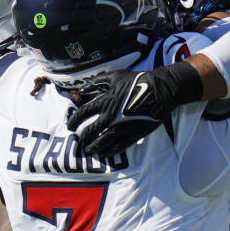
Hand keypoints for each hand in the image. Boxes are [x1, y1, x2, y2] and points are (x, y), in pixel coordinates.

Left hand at [67, 61, 202, 156]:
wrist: (160, 92)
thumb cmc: (137, 81)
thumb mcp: (115, 77)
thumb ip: (96, 82)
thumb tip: (82, 88)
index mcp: (104, 102)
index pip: (82, 114)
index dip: (73, 121)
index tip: (70, 126)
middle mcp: (110, 118)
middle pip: (89, 132)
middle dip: (81, 137)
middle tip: (78, 140)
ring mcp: (121, 129)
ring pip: (100, 143)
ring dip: (92, 148)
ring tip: (88, 150)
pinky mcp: (132, 136)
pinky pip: (116, 148)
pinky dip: (107, 152)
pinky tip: (102, 153)